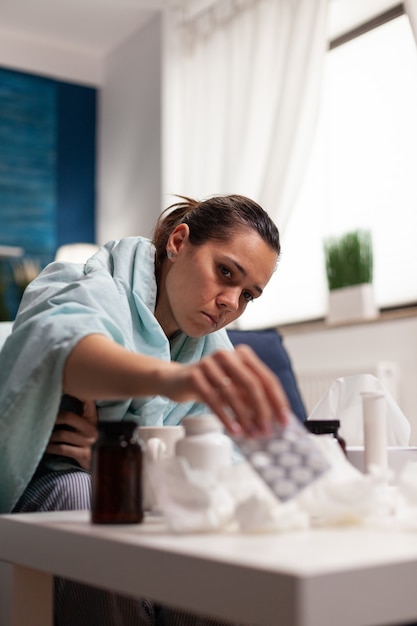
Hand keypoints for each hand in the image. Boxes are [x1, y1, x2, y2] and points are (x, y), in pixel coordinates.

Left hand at [46, 399, 97, 469]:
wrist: (98, 465)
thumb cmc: (86, 442)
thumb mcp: (86, 426)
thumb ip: (79, 412)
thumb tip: (65, 393)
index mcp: (93, 418)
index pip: (86, 400)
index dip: (75, 393)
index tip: (62, 389)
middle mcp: (93, 429)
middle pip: (68, 417)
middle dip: (53, 419)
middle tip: (44, 421)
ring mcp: (89, 442)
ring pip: (61, 434)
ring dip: (50, 437)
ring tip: (45, 438)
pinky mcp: (84, 455)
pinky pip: (62, 448)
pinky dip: (51, 448)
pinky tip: (47, 448)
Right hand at [162, 344, 289, 436]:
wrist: (177, 380)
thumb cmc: (210, 384)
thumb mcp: (235, 388)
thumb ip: (252, 399)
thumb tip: (273, 420)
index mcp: (243, 355)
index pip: (266, 378)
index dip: (277, 401)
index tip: (284, 420)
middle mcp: (227, 355)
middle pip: (252, 384)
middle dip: (262, 410)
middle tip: (266, 430)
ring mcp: (209, 363)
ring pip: (232, 393)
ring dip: (243, 417)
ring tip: (249, 433)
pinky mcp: (194, 375)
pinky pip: (212, 398)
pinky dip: (225, 416)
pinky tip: (233, 429)